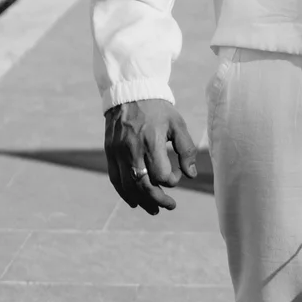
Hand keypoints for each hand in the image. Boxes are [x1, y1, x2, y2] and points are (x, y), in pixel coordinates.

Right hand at [104, 99, 198, 213]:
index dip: (172, 181)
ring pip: (128, 186)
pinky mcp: (109, 152)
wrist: (130, 92)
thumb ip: (186, 149)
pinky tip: (134, 201)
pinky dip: (125, 193)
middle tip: (170, 206)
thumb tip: (191, 174)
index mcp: (151, 141)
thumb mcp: (177, 124)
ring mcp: (118, 152)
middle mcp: (132, 149)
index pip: (161, 175)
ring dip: (142, 201)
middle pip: (144, 185)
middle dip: (158, 200)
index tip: (177, 176)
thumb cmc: (158, 109)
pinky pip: (115, 179)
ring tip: (153, 209)